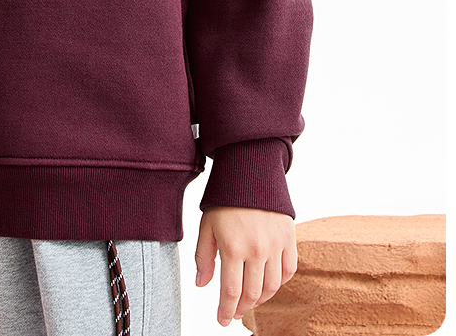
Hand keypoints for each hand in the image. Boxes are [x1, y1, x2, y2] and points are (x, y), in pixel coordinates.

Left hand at [195, 206, 296, 325]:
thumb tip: (202, 285)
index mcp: (233, 247)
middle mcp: (257, 249)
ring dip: (260, 299)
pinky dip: (280, 282)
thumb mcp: (207, 225)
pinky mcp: (289, 238)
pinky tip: (268, 282)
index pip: (231, 292)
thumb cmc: (225, 198)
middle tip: (234, 312)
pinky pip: (289, 270)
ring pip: (272, 286)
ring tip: (250, 300)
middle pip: (252, 294)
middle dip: (241, 308)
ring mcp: (276, 245)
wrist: (250, 170)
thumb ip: (204, 257)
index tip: (222, 320)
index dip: (226, 311)